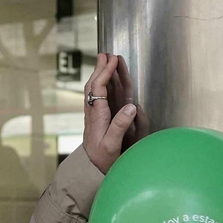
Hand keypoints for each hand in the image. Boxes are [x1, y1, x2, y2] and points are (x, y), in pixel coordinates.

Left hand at [81, 53, 141, 174]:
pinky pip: (96, 95)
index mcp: (97, 115)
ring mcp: (93, 113)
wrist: (91, 168)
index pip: (99, 87)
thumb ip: (120, 126)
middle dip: (100, 68)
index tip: (113, 60)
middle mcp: (93, 112)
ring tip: (104, 61)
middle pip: (93, 84)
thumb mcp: (112, 144)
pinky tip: (102, 80)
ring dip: (99, 73)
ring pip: (93, 89)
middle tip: (106, 54)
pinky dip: (99, 83)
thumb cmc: (103, 158)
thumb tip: (131, 107)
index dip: (105, 72)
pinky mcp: (95, 117)